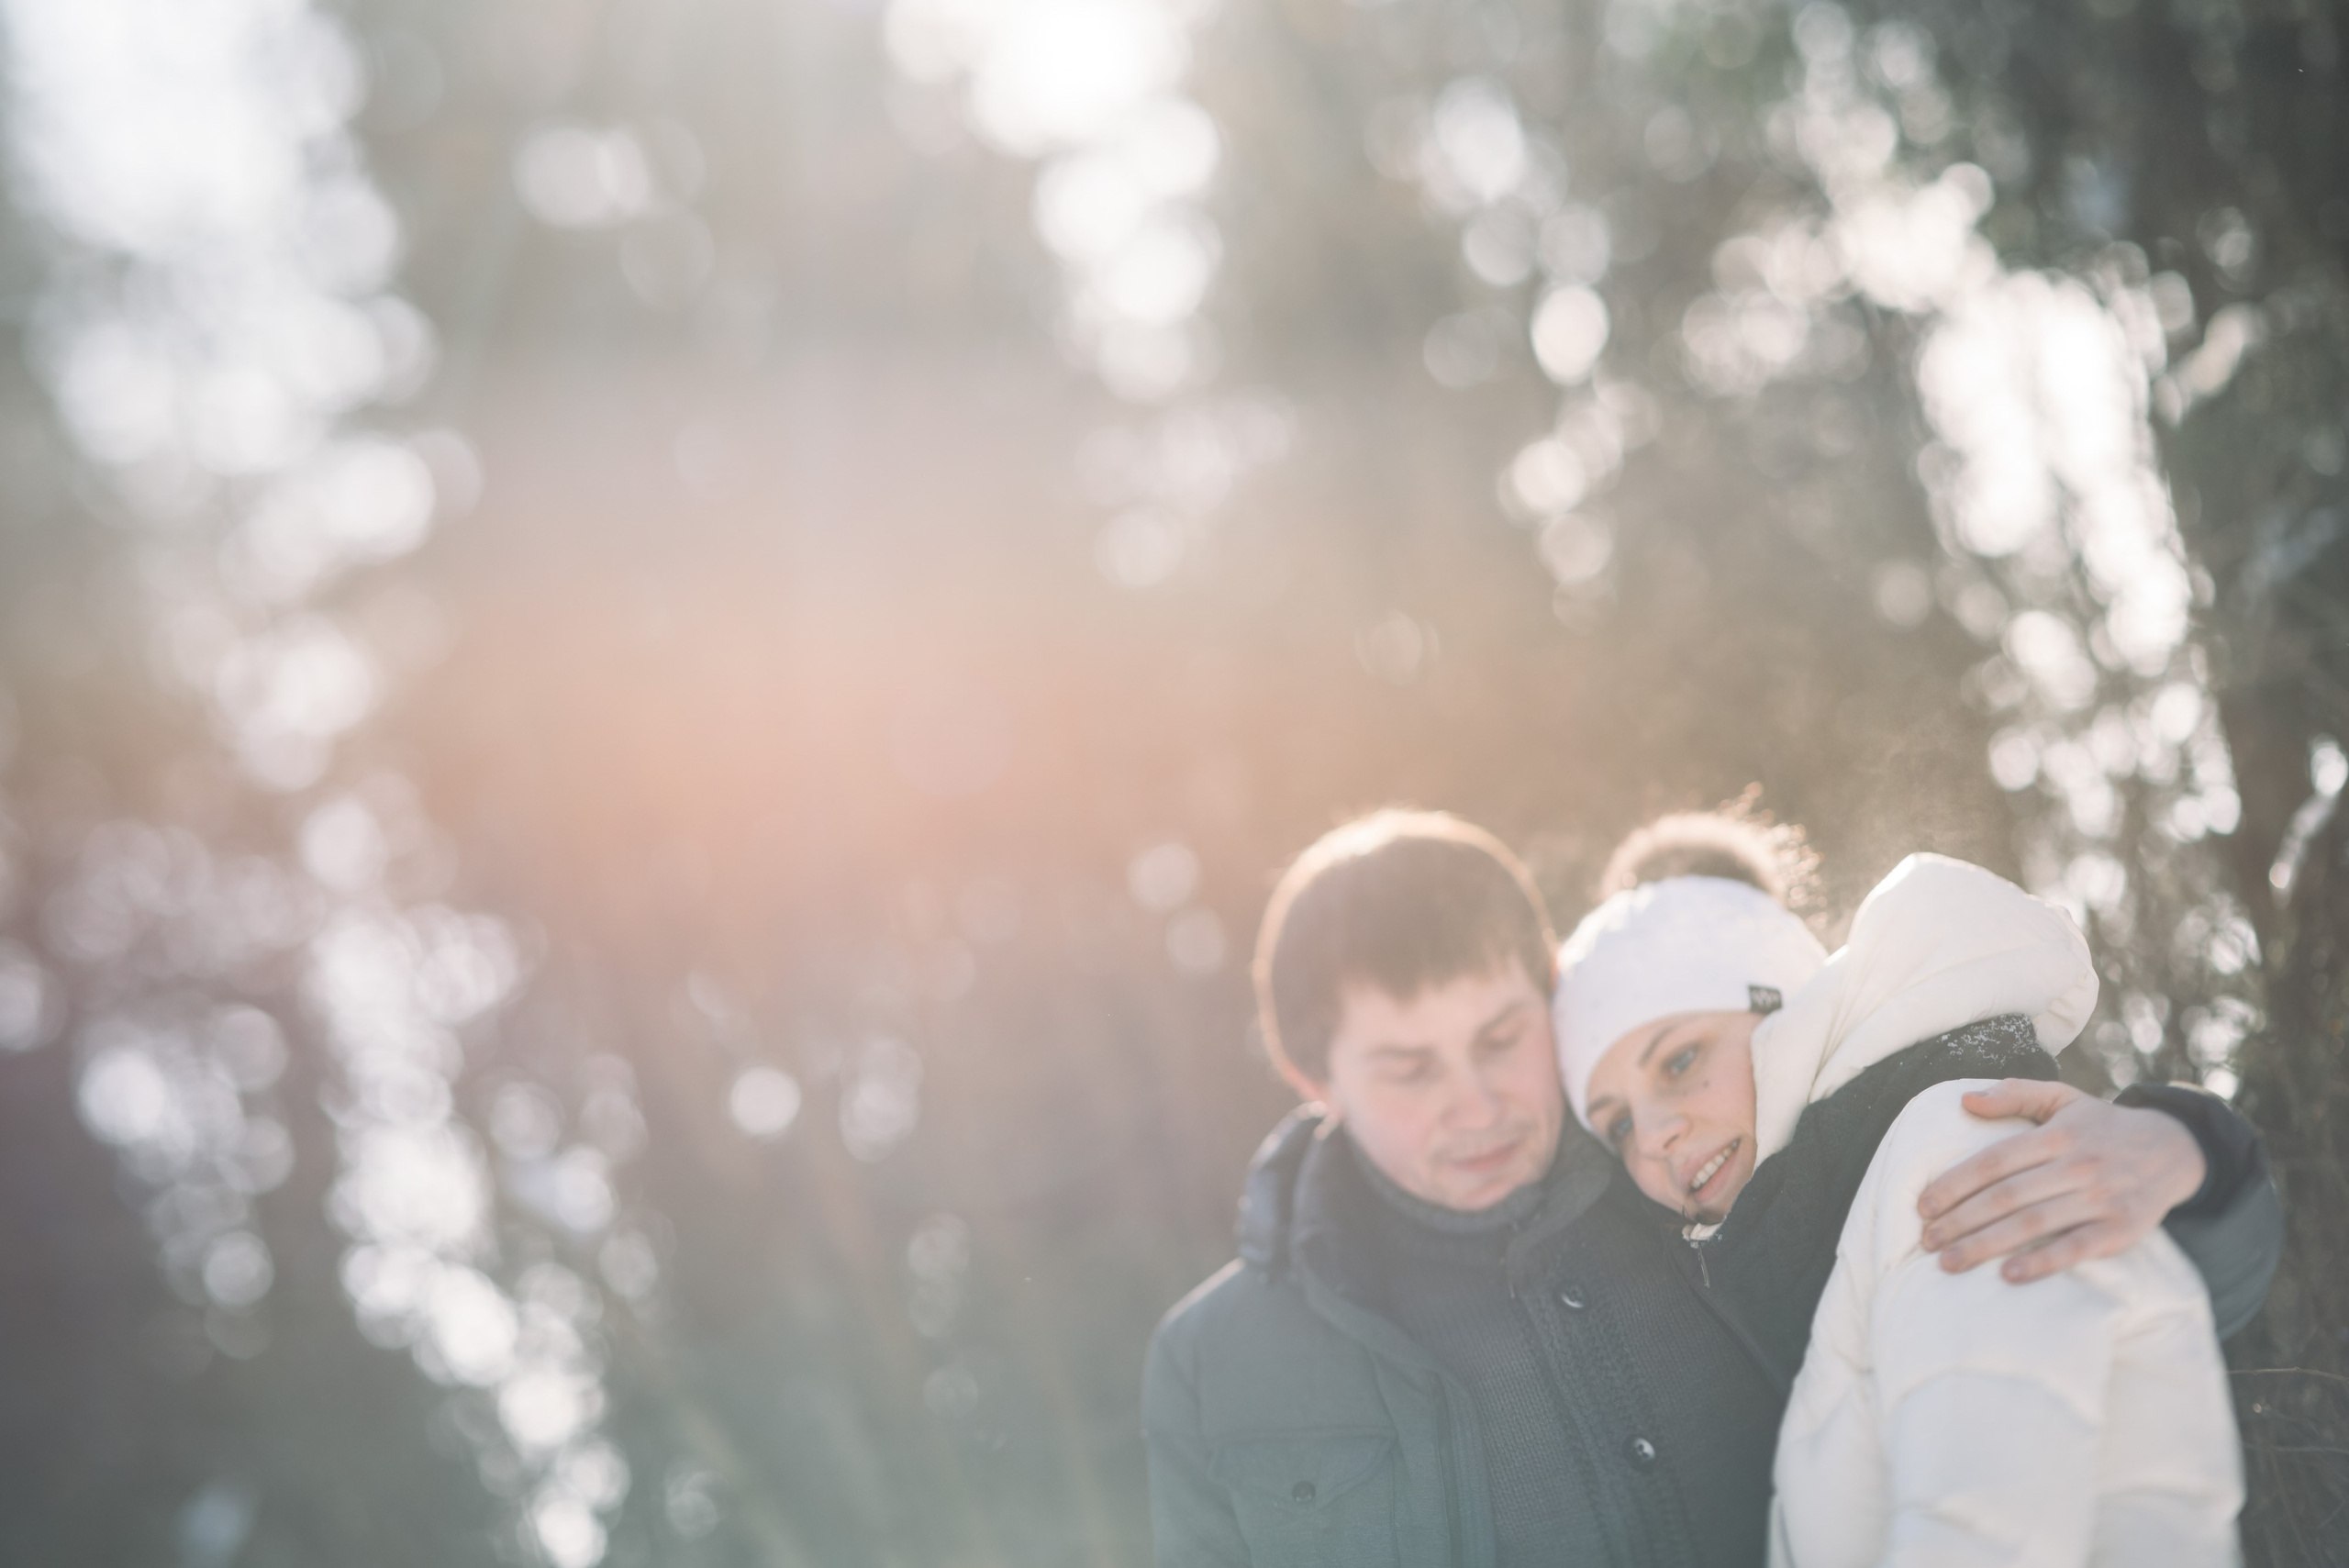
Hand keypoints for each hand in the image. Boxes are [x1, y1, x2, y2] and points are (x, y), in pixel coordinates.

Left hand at [1916, 1078, 2207, 1282]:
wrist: (2173, 1149)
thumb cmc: (2101, 1126)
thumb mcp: (2062, 1098)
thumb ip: (2014, 1094)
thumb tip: (1966, 1101)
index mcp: (2057, 1135)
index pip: (1993, 1161)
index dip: (1953, 1184)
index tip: (1921, 1207)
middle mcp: (2077, 1165)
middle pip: (2006, 1196)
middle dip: (1960, 1221)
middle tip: (1926, 1241)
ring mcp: (2101, 1198)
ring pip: (2033, 1223)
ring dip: (1986, 1245)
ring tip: (1948, 1262)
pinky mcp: (2121, 1230)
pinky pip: (2076, 1249)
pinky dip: (2042, 1262)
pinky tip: (2008, 1275)